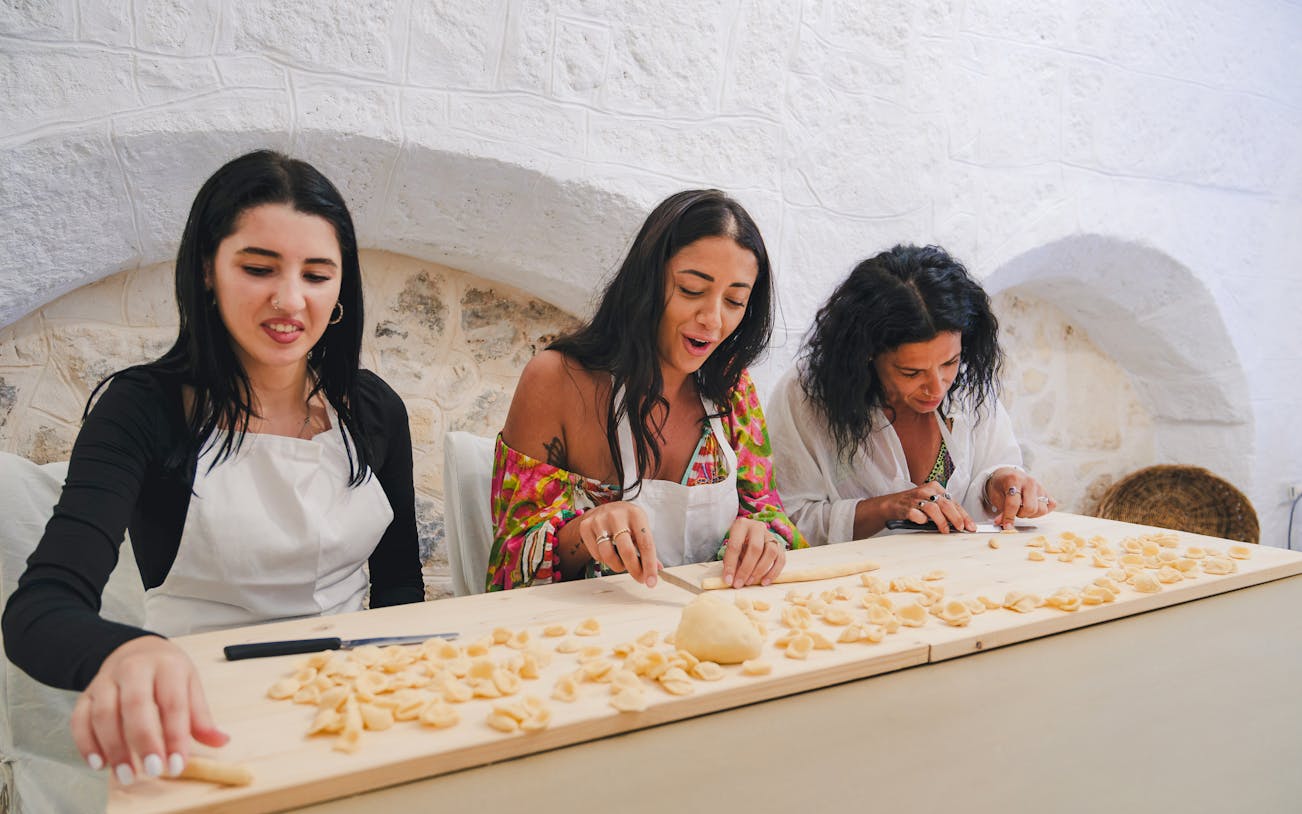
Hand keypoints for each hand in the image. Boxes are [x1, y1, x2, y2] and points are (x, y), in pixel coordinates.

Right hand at [71, 636, 227, 785]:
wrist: (135, 649)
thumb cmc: (167, 672)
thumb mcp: (190, 684)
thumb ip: (201, 716)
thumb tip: (221, 741)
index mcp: (167, 665)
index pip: (172, 702)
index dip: (175, 735)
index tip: (178, 764)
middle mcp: (134, 669)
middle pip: (135, 705)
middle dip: (144, 741)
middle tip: (154, 770)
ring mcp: (107, 680)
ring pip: (104, 713)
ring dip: (114, 747)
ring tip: (127, 774)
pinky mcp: (87, 693)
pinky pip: (80, 718)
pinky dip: (86, 743)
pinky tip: (99, 764)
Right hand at [574, 501, 660, 586]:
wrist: (602, 509)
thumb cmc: (626, 521)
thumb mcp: (640, 528)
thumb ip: (647, 548)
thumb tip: (657, 569)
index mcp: (636, 514)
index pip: (645, 544)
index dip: (649, 565)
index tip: (651, 581)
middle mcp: (617, 515)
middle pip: (626, 551)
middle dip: (634, 570)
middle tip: (639, 578)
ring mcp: (599, 520)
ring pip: (608, 555)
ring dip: (618, 566)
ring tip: (622, 563)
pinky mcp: (586, 527)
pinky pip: (596, 555)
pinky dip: (605, 560)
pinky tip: (609, 553)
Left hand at [721, 518, 785, 587]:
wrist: (749, 534)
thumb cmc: (737, 542)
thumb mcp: (730, 548)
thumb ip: (731, 561)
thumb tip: (731, 579)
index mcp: (742, 525)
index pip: (735, 545)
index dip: (731, 565)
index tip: (728, 580)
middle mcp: (758, 527)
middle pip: (755, 548)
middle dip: (746, 569)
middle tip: (739, 583)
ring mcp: (771, 535)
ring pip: (771, 553)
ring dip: (760, 570)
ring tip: (750, 582)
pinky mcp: (780, 545)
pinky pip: (781, 559)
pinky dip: (773, 573)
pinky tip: (764, 582)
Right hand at [887, 483, 975, 532]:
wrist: (892, 504)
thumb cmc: (914, 504)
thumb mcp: (931, 502)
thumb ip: (945, 509)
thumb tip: (961, 522)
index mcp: (935, 488)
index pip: (953, 502)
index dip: (963, 515)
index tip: (970, 526)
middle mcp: (926, 491)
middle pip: (945, 504)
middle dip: (956, 518)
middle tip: (961, 528)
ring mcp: (916, 499)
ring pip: (933, 509)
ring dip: (941, 521)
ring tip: (945, 530)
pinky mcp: (906, 508)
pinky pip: (917, 514)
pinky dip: (922, 520)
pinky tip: (924, 523)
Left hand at [984, 467, 1056, 526]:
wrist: (1006, 475)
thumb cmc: (1001, 486)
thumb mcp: (996, 497)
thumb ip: (1001, 511)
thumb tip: (1005, 525)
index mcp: (1014, 480)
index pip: (1014, 504)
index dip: (1009, 517)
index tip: (1007, 526)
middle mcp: (1029, 482)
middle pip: (1030, 508)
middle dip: (1020, 514)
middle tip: (1014, 511)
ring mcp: (1039, 486)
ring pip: (1042, 509)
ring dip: (1031, 514)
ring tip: (1022, 509)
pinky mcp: (1046, 491)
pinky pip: (1051, 505)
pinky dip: (1042, 511)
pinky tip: (1032, 508)